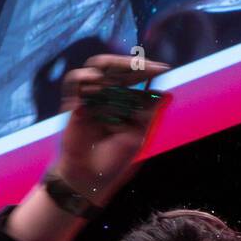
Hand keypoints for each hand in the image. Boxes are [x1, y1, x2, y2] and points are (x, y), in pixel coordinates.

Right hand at [54, 54, 170, 205]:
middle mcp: (107, 96)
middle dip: (133, 64)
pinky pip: (76, 81)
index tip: (164, 68)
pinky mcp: (73, 103)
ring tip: (127, 67)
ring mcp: (90, 98)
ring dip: (113, 64)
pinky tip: (96, 79)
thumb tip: (167, 95)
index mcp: (124, 102)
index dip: (147, 71)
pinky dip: (85, 77)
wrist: (92, 177)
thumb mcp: (137, 136)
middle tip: (146, 65)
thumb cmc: (115, 160)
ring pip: (97, 67)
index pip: (135, 78)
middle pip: (117, 68)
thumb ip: (148, 114)